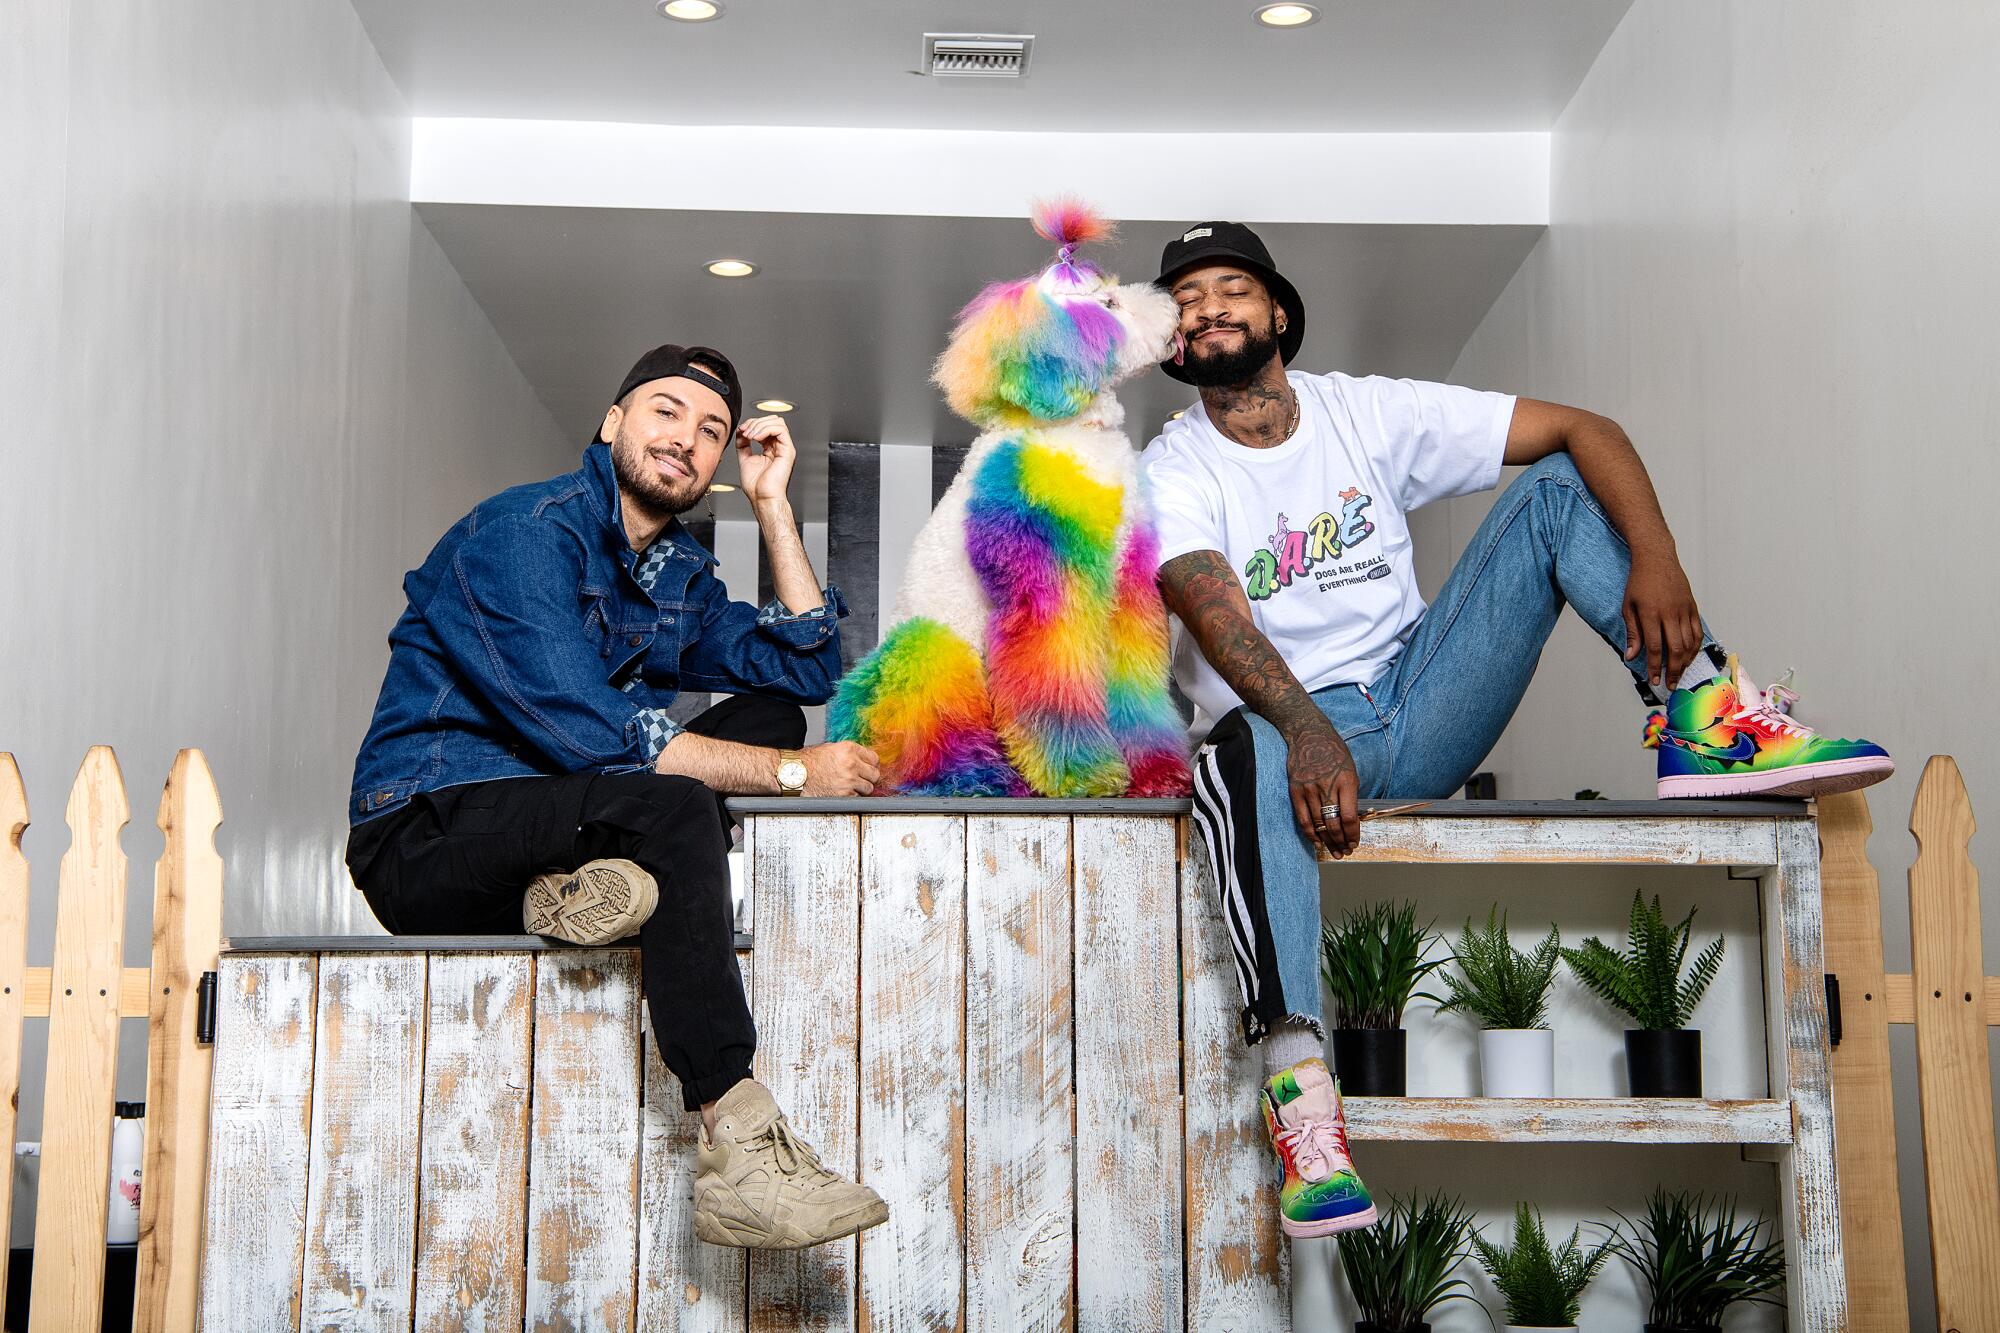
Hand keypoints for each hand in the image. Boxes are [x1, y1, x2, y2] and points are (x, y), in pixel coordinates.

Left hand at [734, 415, 797, 505]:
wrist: (762, 497)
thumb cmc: (756, 486)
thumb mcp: (745, 458)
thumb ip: (743, 444)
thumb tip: (741, 431)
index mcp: (770, 448)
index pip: (765, 426)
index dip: (752, 424)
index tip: (741, 431)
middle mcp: (779, 447)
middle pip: (772, 420)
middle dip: (756, 422)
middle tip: (745, 432)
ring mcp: (784, 448)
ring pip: (777, 422)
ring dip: (760, 425)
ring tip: (750, 435)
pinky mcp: (788, 451)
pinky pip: (780, 429)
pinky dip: (766, 429)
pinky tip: (756, 437)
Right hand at [801, 741, 878, 796]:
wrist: (794, 774)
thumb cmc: (808, 762)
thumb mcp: (831, 748)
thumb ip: (849, 753)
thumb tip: (863, 760)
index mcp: (849, 749)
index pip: (874, 758)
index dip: (871, 764)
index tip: (867, 768)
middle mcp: (851, 764)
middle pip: (875, 774)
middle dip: (869, 777)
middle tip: (860, 779)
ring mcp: (849, 780)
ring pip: (869, 788)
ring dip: (861, 789)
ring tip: (849, 786)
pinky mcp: (844, 795)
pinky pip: (857, 798)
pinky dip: (852, 797)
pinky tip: (841, 791)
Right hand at [1286, 717, 1360, 859]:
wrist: (1309, 735)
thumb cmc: (1334, 752)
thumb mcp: (1351, 769)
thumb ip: (1351, 794)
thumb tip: (1351, 819)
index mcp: (1346, 782)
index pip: (1349, 818)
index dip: (1353, 835)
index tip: (1355, 842)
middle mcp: (1327, 787)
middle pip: (1334, 825)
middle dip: (1342, 842)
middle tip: (1346, 851)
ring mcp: (1309, 790)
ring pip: (1319, 824)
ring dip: (1328, 842)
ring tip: (1334, 851)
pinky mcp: (1296, 791)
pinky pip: (1303, 818)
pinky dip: (1310, 833)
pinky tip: (1317, 842)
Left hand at [1622, 551, 1703, 692]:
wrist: (1657, 559)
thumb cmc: (1639, 583)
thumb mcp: (1628, 606)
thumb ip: (1632, 633)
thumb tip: (1631, 656)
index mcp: (1651, 614)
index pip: (1655, 647)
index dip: (1655, 667)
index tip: (1653, 680)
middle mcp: (1670, 613)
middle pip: (1675, 649)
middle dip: (1673, 670)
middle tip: (1670, 685)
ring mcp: (1684, 610)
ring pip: (1689, 642)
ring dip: (1685, 662)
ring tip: (1679, 675)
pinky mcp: (1693, 607)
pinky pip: (1697, 632)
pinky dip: (1695, 647)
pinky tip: (1689, 657)